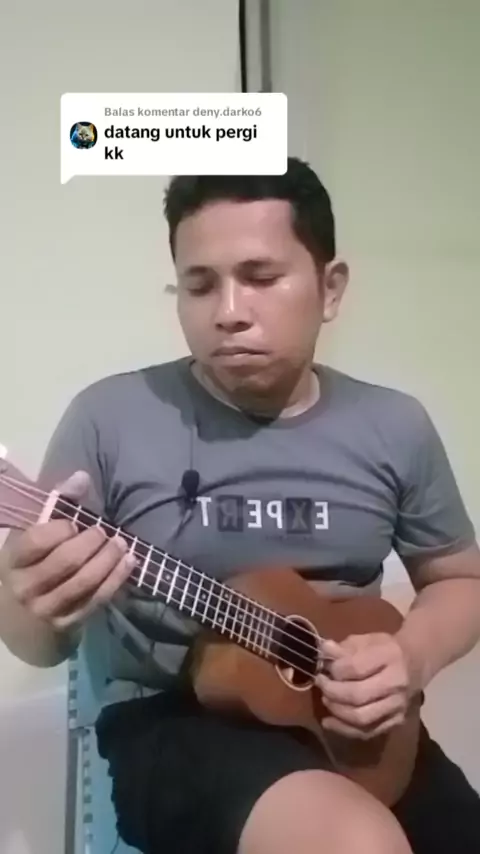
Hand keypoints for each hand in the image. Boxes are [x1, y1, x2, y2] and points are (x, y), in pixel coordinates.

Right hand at [4, 472, 134, 632]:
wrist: (27, 608)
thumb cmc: (35, 559)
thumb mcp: (37, 529)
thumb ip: (59, 501)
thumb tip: (82, 477)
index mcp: (12, 559)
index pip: (37, 541)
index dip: (61, 528)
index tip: (76, 523)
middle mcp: (24, 587)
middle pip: (66, 562)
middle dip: (92, 543)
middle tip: (105, 531)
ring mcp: (45, 608)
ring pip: (84, 582)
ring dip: (108, 560)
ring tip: (122, 544)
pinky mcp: (66, 623)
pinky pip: (96, 599)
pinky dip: (116, 579)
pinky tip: (129, 562)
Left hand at [315, 632, 416, 739]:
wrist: (417, 662)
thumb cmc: (386, 648)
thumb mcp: (366, 640)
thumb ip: (344, 647)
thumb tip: (324, 650)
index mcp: (390, 656)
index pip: (356, 667)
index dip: (335, 670)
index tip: (325, 667)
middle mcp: (397, 683)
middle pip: (357, 695)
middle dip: (332, 692)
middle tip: (320, 684)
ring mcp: (398, 706)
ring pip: (361, 718)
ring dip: (337, 711)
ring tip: (326, 699)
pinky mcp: (396, 722)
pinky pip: (367, 732)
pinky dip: (344, 729)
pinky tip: (329, 721)